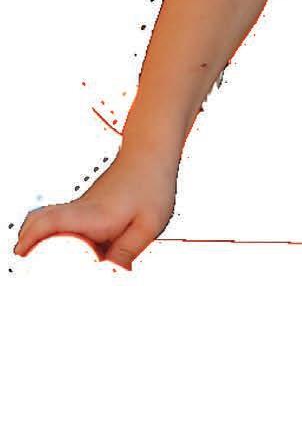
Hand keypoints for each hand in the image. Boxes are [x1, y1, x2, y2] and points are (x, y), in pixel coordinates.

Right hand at [13, 152, 178, 271]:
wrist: (150, 155)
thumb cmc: (152, 188)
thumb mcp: (149, 223)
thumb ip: (129, 249)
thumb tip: (112, 274)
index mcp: (93, 215)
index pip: (52, 221)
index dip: (33, 236)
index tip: (20, 252)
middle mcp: (81, 210)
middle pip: (40, 220)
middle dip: (26, 240)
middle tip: (21, 260)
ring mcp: (81, 207)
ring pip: (48, 218)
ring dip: (35, 235)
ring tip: (32, 261)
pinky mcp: (86, 208)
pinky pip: (61, 220)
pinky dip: (48, 232)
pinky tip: (57, 252)